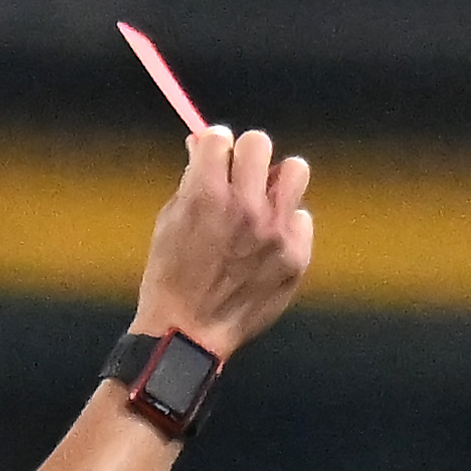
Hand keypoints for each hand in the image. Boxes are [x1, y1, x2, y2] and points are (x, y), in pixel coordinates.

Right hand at [132, 125, 314, 357]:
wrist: (189, 333)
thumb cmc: (172, 277)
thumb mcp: (169, 221)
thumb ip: (192, 180)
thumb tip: (205, 146)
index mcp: (207, 193)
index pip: (221, 136)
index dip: (215, 148)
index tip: (215, 161)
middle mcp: (245, 207)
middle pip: (260, 143)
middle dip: (246, 157)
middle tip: (240, 178)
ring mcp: (275, 232)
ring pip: (295, 171)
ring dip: (277, 181)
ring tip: (264, 203)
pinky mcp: (296, 255)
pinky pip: (302, 218)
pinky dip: (287, 225)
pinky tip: (268, 245)